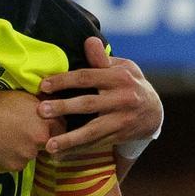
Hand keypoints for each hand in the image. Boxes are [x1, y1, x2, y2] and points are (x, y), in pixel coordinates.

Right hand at [0, 90, 63, 171]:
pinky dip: (7, 158)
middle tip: (18, 133)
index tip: (43, 129)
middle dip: (34, 141)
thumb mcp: (24, 98)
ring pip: (27, 156)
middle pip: (43, 145)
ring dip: (19, 150)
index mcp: (45, 123)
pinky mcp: (11, 166)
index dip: (51, 129)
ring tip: (3, 139)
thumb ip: (41, 109)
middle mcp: (40, 141)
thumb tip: (51, 111)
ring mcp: (26, 156)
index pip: (61, 131)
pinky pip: (13, 164)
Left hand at [36, 37, 161, 154]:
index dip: (64, 81)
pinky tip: (59, 155)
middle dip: (63, 108)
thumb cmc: (129, 83)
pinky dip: (77, 150)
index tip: (43, 86)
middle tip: (40, 111)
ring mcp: (121, 120)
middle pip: (88, 104)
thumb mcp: (121, 67)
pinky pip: (95, 144)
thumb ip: (101, 58)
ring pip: (92, 131)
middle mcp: (122, 99)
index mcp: (119, 77)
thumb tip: (88, 40)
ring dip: (69, 139)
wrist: (154, 110)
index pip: (87, 77)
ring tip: (49, 145)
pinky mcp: (119, 136)